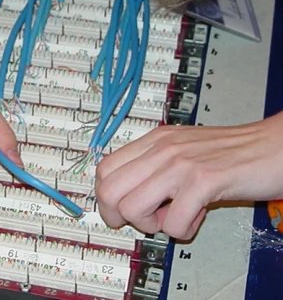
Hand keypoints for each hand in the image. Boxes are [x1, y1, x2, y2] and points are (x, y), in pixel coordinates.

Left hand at [95, 113, 282, 238]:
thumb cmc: (232, 153)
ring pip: (132, 208)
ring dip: (152, 224)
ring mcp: (180, 164)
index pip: (104, 170)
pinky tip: (199, 215)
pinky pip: (173, 223)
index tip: (124, 210)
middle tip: (146, 220)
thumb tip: (129, 196)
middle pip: (109, 191)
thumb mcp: (183, 150)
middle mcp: (161, 149)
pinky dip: (183, 230)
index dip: (107, 198)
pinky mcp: (204, 181)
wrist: (273, 147)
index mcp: (153, 141)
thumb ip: (156, 167)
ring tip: (175, 216)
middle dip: (120, 217)